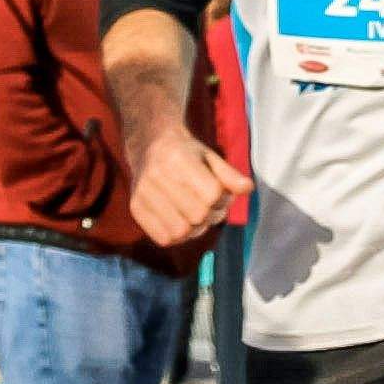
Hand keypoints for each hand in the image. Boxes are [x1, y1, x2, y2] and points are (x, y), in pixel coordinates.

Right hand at [123, 125, 238, 247]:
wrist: (149, 145)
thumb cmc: (186, 153)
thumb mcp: (210, 157)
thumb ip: (230, 175)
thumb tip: (247, 189)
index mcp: (178, 158)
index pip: (212, 194)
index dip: (222, 199)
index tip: (220, 193)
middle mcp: (157, 175)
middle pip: (198, 215)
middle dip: (211, 215)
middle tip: (209, 207)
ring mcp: (143, 192)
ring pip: (182, 231)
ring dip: (195, 229)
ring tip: (195, 216)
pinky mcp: (135, 207)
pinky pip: (164, 238)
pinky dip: (178, 236)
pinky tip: (180, 222)